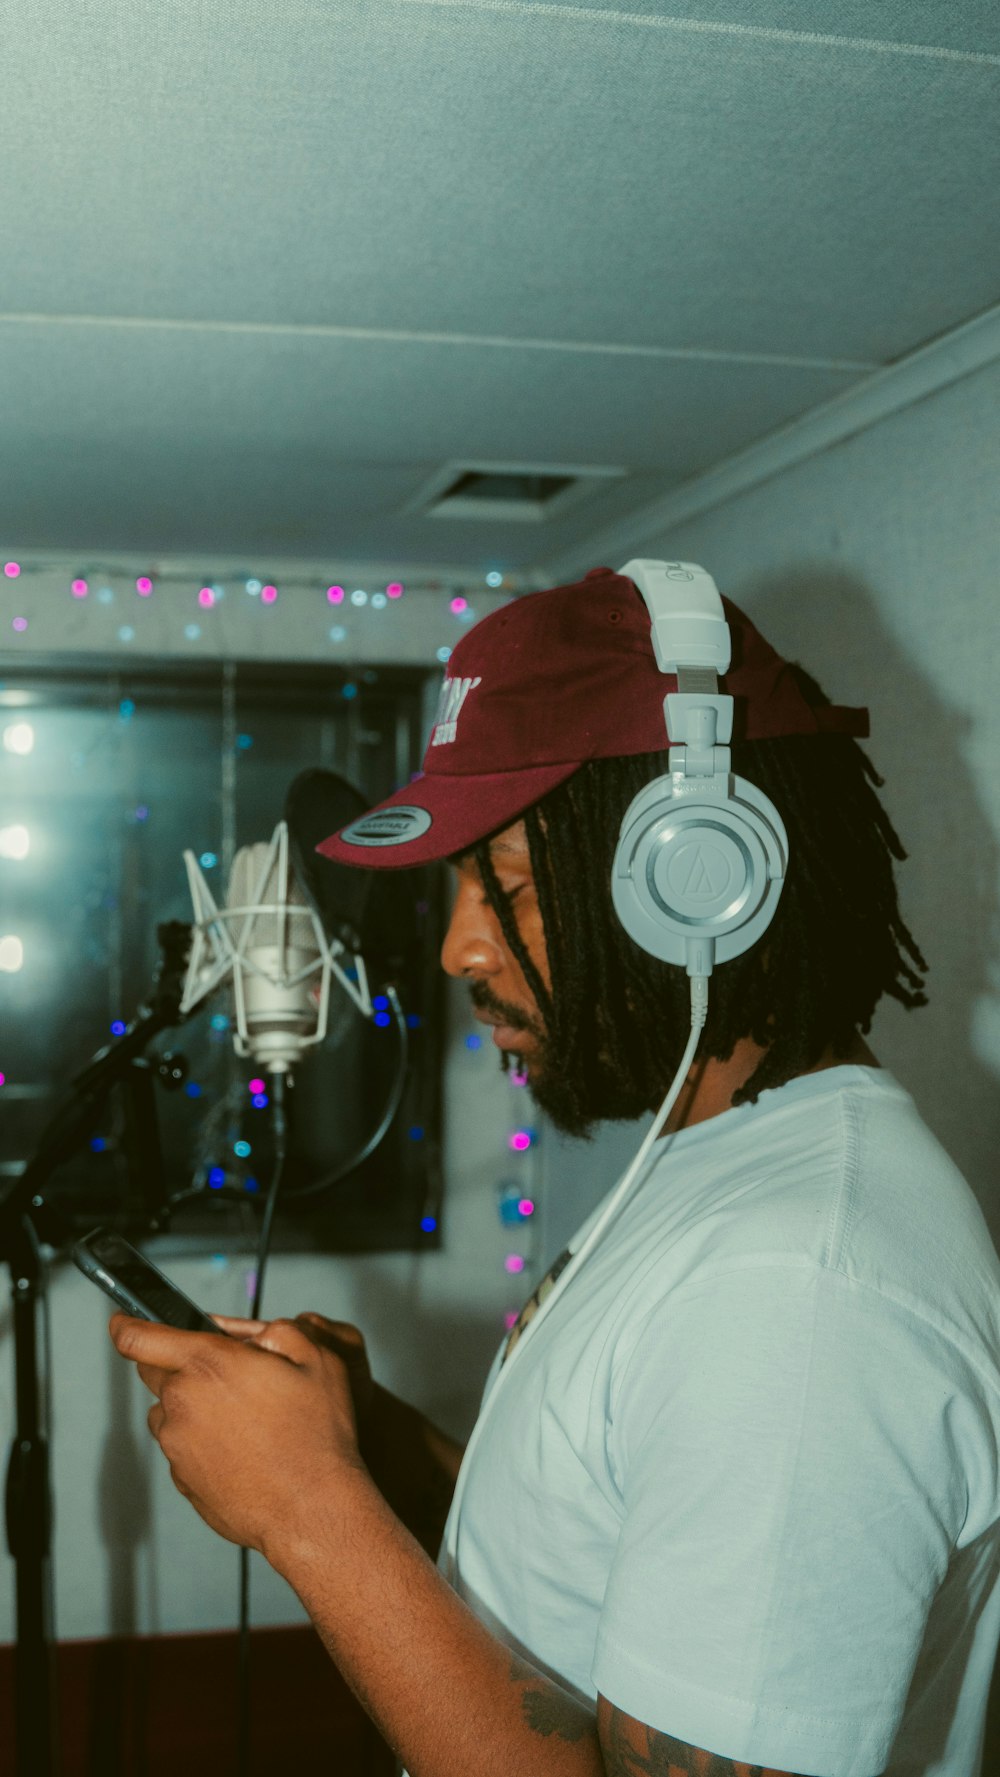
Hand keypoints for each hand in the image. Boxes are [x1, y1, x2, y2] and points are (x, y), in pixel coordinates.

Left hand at [109, 1312, 370, 1555]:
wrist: (312, 1510)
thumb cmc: (317, 1436)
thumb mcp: (316, 1360)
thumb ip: (277, 1331)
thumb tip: (252, 1334)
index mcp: (209, 1364)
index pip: (139, 1337)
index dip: (125, 1324)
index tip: (122, 1322)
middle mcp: (183, 1402)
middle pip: (155, 1372)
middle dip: (177, 1364)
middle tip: (224, 1375)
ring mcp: (178, 1445)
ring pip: (170, 1412)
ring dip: (192, 1407)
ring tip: (242, 1421)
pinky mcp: (182, 1479)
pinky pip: (182, 1448)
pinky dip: (202, 1444)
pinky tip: (241, 1451)